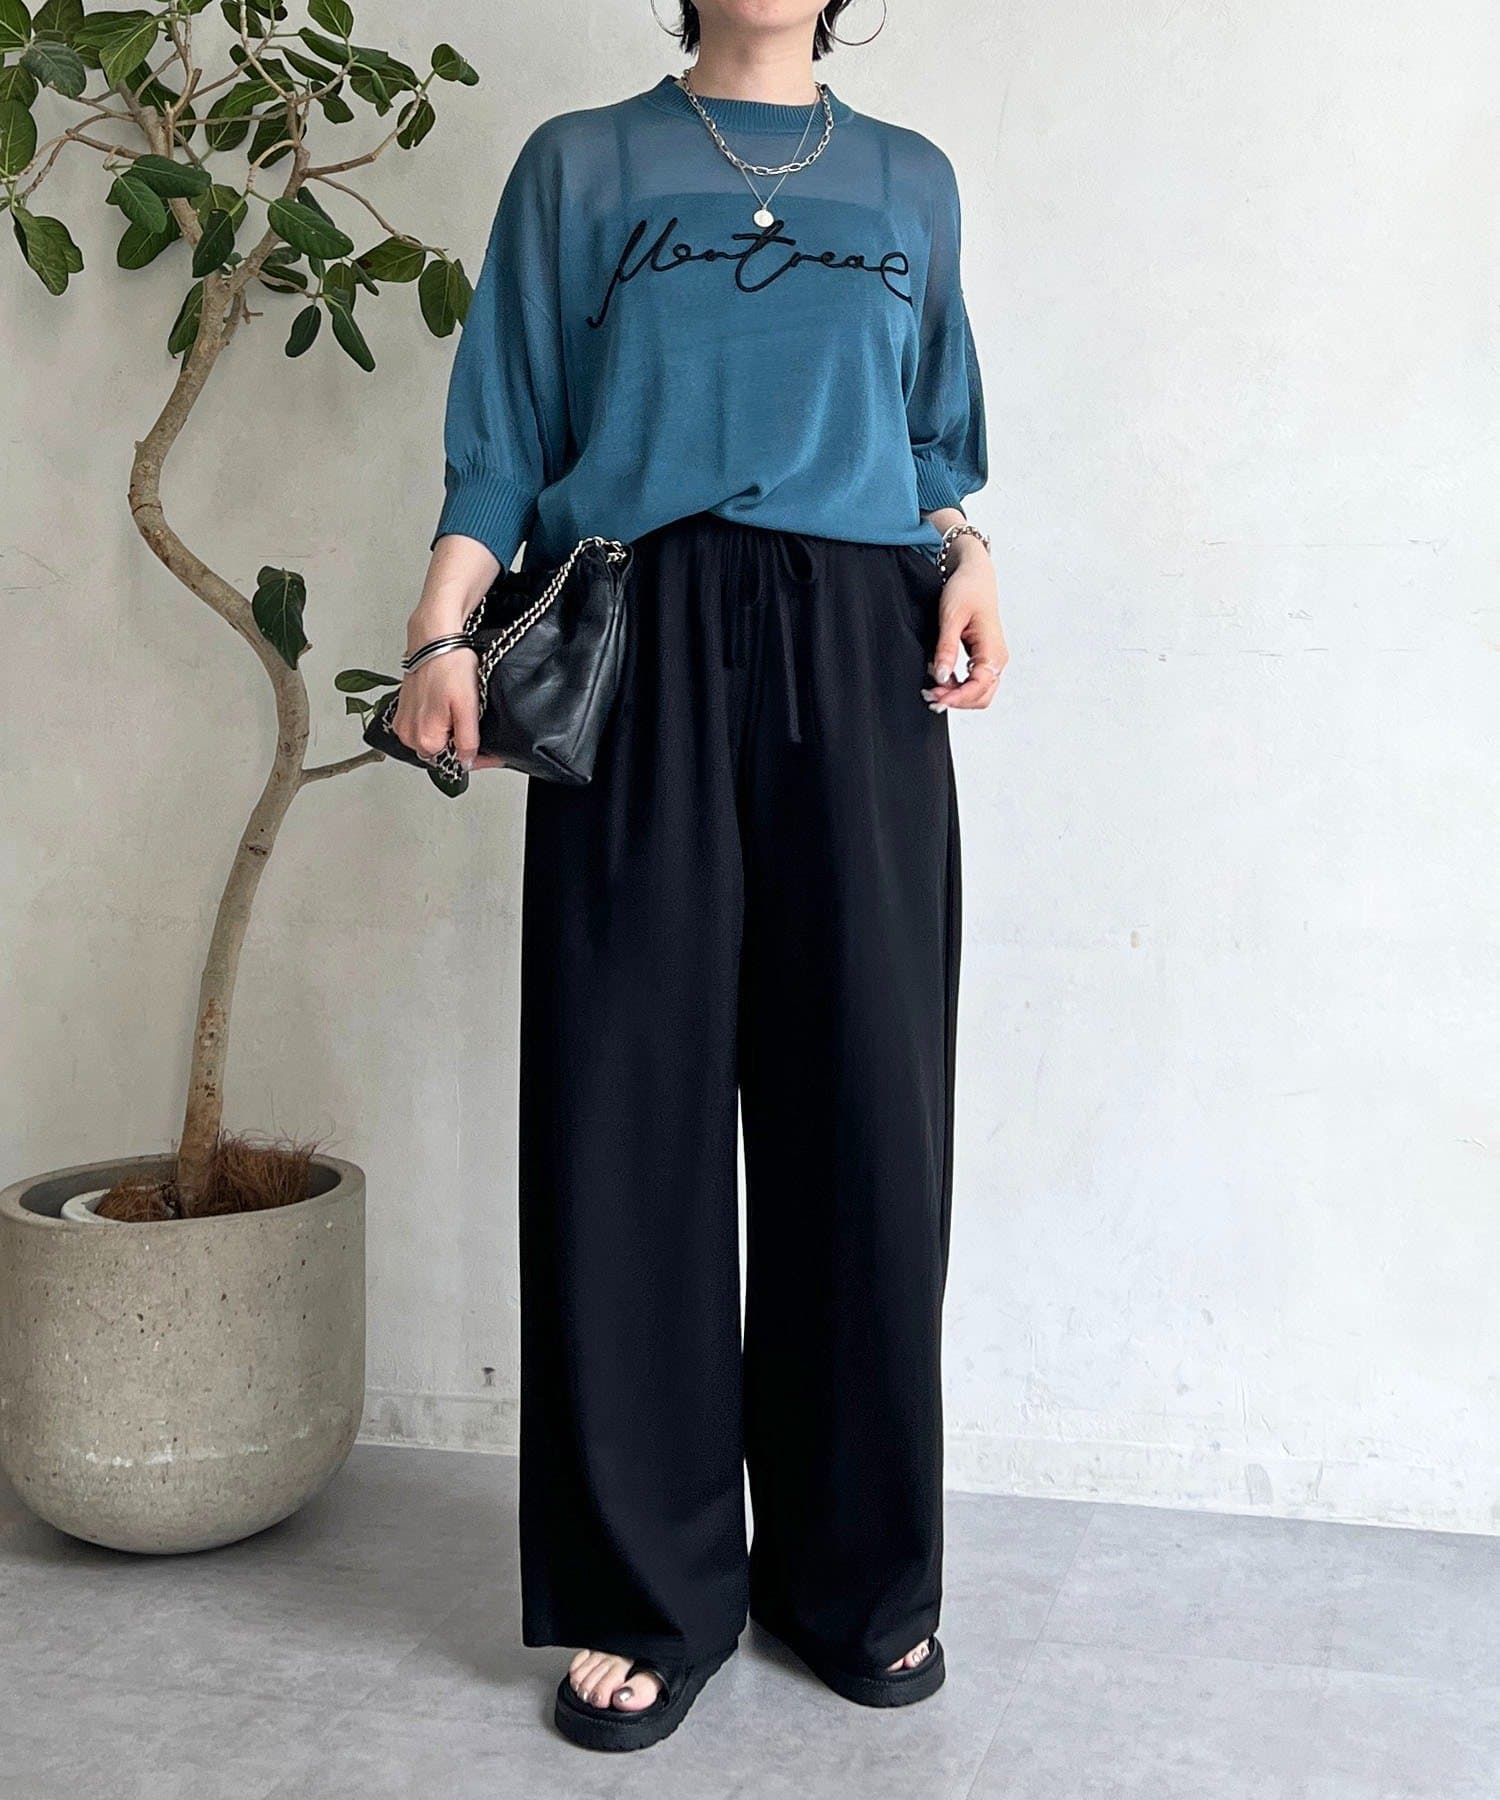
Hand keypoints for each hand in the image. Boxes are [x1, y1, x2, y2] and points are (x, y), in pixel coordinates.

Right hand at [392, 646, 502, 771]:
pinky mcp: (404, 710)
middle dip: (461, 746)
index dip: (476, 759)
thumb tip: (466, 762)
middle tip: (479, 731)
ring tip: (462, 714)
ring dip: (449, 733)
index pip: (454, 763)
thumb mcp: (468, 708)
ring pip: (433, 740)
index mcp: (425, 738)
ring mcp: (404, 722)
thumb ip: (467, 741)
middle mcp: (409, 734)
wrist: (434, 639)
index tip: (492, 755)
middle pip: (442, 753)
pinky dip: (437, 721)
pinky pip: (423, 725)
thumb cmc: (449, 665)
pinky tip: (447, 707)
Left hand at [922, 535, 1007, 711]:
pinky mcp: (983, 657)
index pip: (979, 686)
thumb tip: (942, 677)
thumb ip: (947, 648)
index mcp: (993, 649)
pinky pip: (973, 682)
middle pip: (982, 696)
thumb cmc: (967, 590)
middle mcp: (997, 658)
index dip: (958, 697)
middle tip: (929, 695)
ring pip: (978, 692)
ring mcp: (992, 659)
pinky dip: (957, 686)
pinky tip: (939, 677)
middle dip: (957, 700)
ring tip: (932, 687)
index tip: (936, 698)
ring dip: (956, 695)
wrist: (975, 574)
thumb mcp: (951, 617)